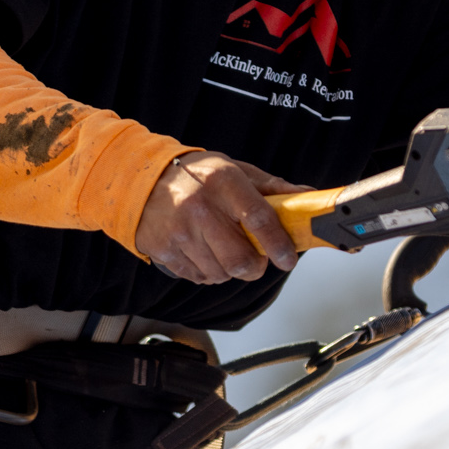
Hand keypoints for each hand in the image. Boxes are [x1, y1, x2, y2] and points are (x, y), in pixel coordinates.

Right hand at [134, 151, 309, 283]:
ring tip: (224, 249)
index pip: (259, 219)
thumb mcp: (235, 171)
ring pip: (220, 273)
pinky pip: (199, 277)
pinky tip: (204, 252)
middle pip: (240, 259)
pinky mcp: (164, 250)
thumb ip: (272, 188)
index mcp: (223, 182)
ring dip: (230, 269)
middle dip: (255, 266)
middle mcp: (200, 207)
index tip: (288, 258)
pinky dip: (209, 271)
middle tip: (257, 258)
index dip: (279, 244)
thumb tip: (307, 197)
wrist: (141, 179)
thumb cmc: (195, 175)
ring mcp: (179, 231)